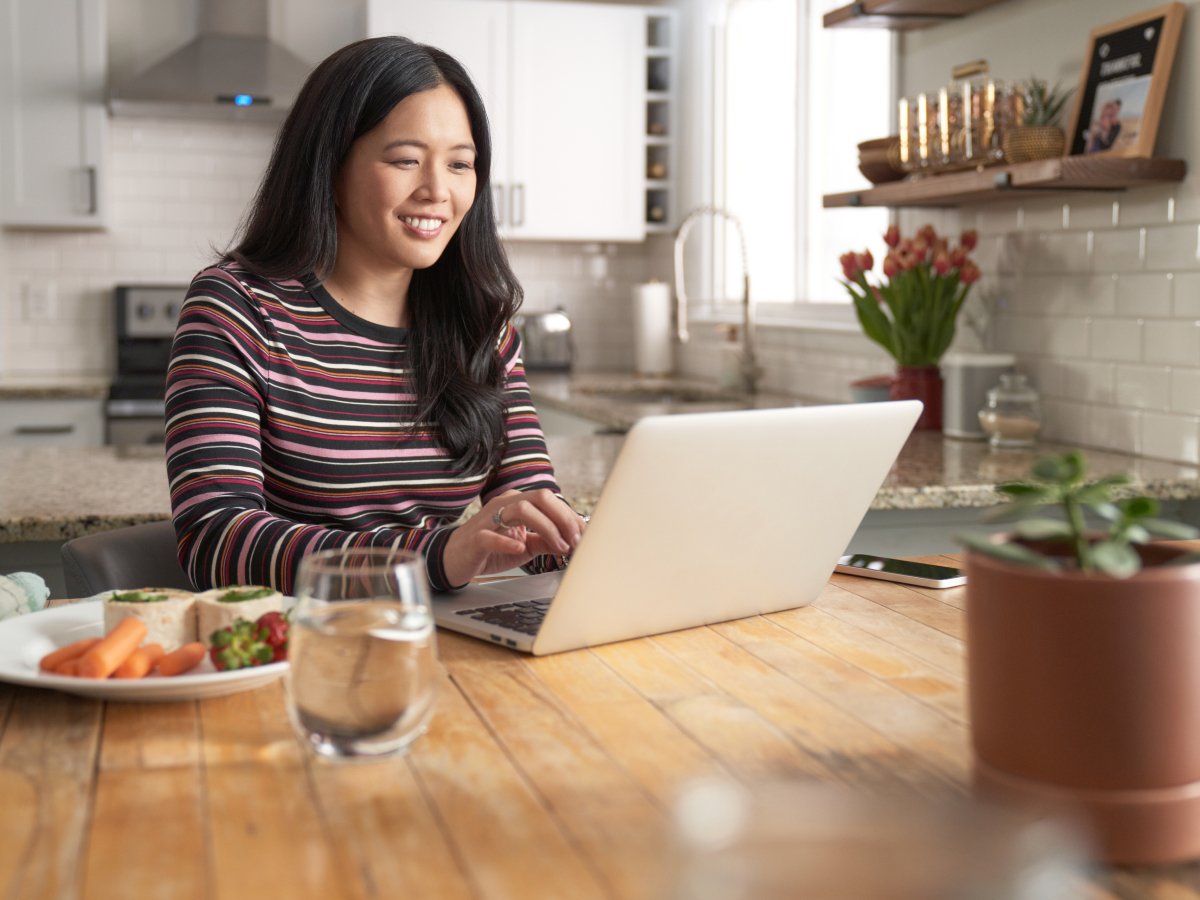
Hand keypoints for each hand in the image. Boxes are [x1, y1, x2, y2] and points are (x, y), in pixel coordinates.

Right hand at [442, 489, 586, 587]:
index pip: (550, 501)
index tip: (586, 534)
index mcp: (518, 503)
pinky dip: (507, 541)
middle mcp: (505, 504)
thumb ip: (547, 541)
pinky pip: (491, 535)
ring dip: (546, 528)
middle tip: (576, 541)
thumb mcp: (526, 546)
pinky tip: (519, 549)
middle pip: (540, 497)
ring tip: (559, 548)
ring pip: (521, 510)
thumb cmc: (491, 550)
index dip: (571, 516)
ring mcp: (489, 519)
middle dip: (563, 518)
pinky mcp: (476, 537)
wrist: (455, 559)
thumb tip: (573, 542)